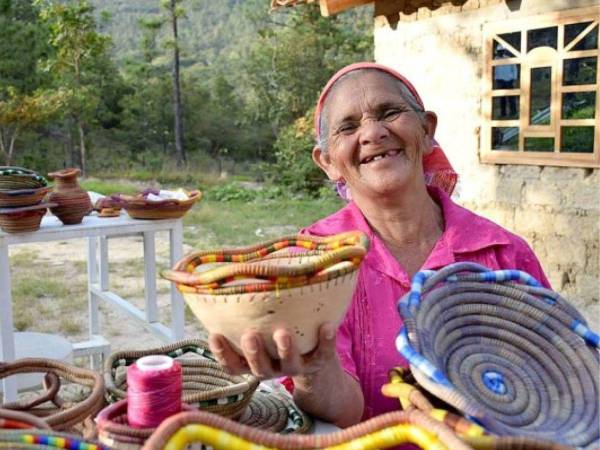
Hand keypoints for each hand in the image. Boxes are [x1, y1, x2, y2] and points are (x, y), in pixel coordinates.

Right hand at [208, 323, 337, 379]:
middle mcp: (272, 369)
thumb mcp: (260, 331)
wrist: (315, 365)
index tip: (215, 335)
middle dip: (254, 353)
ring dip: (286, 350)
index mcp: (253, 363)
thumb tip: (228, 278)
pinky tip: (327, 326)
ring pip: (289, 364)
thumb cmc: (275, 337)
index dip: (222, 354)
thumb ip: (246, 315)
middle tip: (250, 336)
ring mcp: (296, 366)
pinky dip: (326, 341)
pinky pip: (324, 353)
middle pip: (260, 368)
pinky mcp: (320, 361)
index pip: (233, 365)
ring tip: (283, 332)